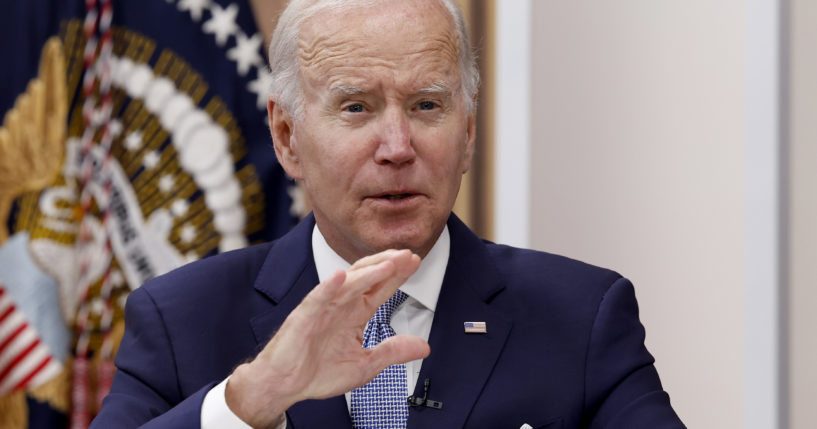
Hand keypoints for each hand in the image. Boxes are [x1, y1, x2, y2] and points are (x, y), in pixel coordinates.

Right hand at [225, 249, 428, 427]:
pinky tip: (341, 276)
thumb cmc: (317, 373)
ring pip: (347, 284)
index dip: (398, 275)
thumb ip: (393, 352)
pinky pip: (316, 299)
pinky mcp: (303, 318)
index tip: (415, 261)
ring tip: (388, 263)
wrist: (284, 386)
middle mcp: (340, 306)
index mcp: (355, 314)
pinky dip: (329, 287)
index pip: (380, 288)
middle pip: (366, 277)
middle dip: (387, 265)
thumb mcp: (366, 364)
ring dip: (368, 272)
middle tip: (408, 255)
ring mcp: (322, 309)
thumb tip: (424, 346)